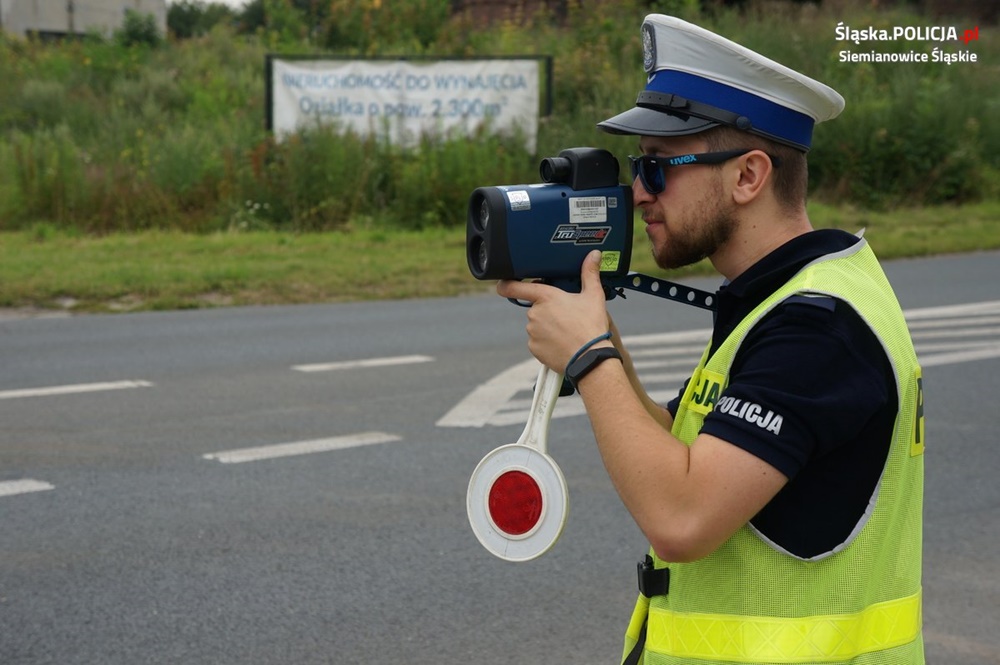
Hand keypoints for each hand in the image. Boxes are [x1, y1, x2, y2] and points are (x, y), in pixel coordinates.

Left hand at [497, 250, 611, 371]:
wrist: (590, 359)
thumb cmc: (591, 327)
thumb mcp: (593, 296)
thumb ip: (590, 273)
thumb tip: (594, 254)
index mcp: (546, 297)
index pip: (514, 287)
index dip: (505, 284)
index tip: (502, 283)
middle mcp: (534, 313)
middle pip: (536, 308)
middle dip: (547, 310)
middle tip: (566, 316)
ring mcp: (532, 332)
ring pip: (537, 325)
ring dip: (547, 327)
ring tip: (567, 331)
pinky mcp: (533, 348)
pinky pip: (537, 341)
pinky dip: (547, 342)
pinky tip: (562, 343)